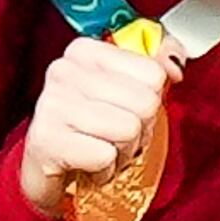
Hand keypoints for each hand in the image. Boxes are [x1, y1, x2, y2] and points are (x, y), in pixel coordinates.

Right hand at [18, 34, 172, 220]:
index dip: (150, 102)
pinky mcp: (47, 139)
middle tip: (115, 137)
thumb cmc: (88, 130)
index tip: (126, 111)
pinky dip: (105, 171)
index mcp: (85, 50)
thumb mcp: (123, 92)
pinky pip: (106, 157)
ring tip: (102, 150)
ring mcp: (52, 103)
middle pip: (145, 103)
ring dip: (123, 153)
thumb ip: (154, 68)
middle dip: (140, 131)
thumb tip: (174, 63)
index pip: (153, 73)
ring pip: (129, 130)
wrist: (45, 170)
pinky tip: (88, 166)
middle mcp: (65, 69)